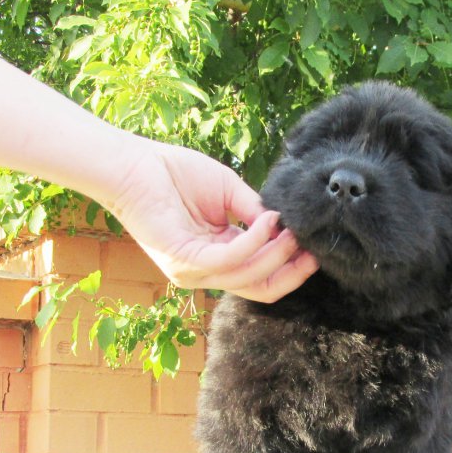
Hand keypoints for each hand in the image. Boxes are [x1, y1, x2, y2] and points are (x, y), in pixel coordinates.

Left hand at [108, 136, 317, 301]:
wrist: (135, 164)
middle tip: (316, 253)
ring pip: (247, 277)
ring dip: (276, 254)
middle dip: (292, 273)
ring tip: (293, 230)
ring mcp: (194, 272)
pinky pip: (229, 260)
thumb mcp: (231, 193)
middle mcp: (207, 271)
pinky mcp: (183, 261)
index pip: (261, 276)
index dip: (291, 268)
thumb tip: (288, 226)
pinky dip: (254, 242)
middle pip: (260, 289)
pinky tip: (268, 222)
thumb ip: (258, 213)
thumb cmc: (177, 173)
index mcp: (219, 255)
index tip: (316, 250)